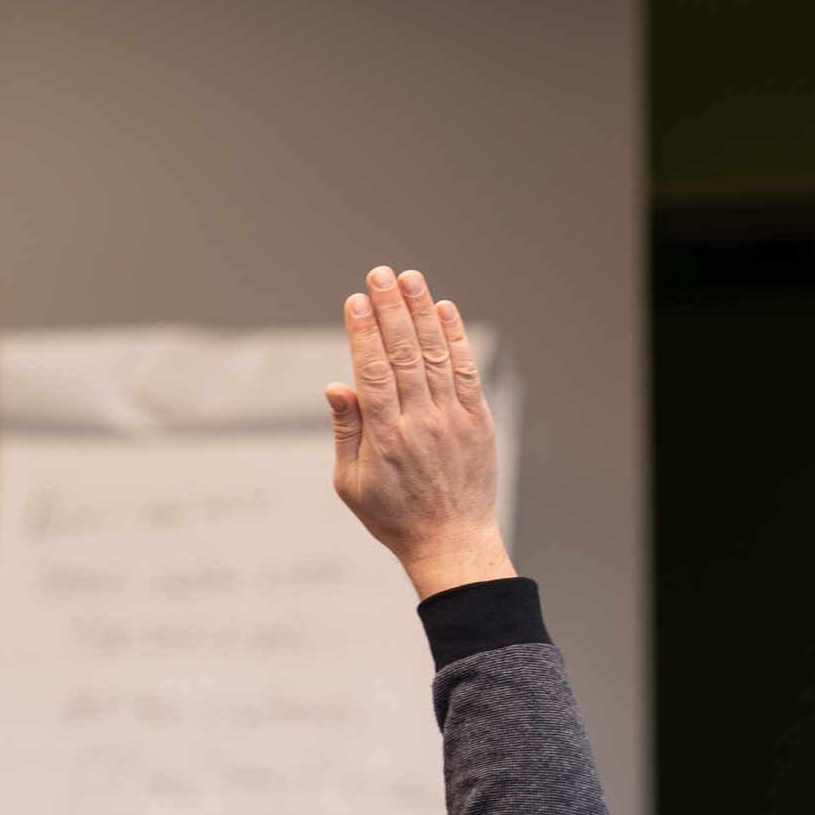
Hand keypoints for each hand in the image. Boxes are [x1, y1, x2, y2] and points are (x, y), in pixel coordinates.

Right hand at [326, 265, 514, 599]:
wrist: (451, 540)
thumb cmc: (392, 515)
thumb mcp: (351, 483)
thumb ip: (346, 431)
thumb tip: (336, 386)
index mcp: (386, 439)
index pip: (373, 372)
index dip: (363, 333)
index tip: (355, 300)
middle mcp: (421, 423)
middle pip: (404, 354)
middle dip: (391, 309)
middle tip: (379, 274)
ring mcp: (453, 419)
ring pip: (436, 354)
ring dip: (422, 312)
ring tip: (410, 278)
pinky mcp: (477, 420)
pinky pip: (467, 370)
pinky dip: (456, 337)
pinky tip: (444, 309)